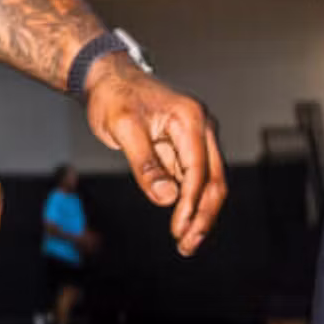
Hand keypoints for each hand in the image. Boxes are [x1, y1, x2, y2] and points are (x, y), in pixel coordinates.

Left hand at [82, 58, 227, 255]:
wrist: (109, 78)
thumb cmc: (114, 98)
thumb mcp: (122, 128)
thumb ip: (145, 163)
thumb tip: (166, 199)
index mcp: (190, 119)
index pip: (198, 169)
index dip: (191, 203)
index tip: (179, 230)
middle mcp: (201, 127)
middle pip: (214, 180)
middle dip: (203, 216)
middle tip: (187, 245)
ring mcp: (197, 138)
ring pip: (209, 183)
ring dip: (200, 214)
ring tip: (186, 243)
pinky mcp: (187, 147)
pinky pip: (195, 180)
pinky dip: (190, 203)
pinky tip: (182, 224)